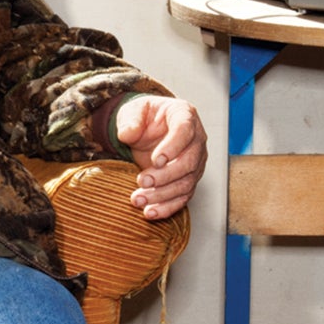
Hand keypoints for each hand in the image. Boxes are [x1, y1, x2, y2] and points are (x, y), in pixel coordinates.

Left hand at [114, 95, 206, 220]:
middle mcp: (196, 140)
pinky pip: (182, 197)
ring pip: (186, 183)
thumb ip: (131, 120)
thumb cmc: (144, 117)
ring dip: (162, 195)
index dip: (173, 147)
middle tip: (142, 181)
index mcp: (185, 116)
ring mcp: (195, 162)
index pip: (185, 131)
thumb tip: (127, 134)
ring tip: (138, 200)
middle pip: (189, 162)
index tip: (156, 160)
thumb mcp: (133, 110)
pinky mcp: (188, 180)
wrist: (146, 130)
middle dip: (165, 175)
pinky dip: (167, 208)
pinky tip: (150, 213)